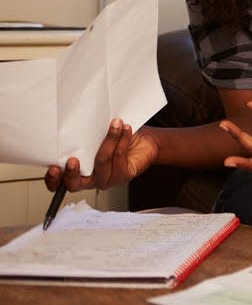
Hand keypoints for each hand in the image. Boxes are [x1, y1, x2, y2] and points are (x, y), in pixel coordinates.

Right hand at [44, 119, 158, 191]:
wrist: (145, 143)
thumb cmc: (118, 138)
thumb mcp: (97, 136)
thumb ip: (85, 135)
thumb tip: (75, 120)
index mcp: (78, 171)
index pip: (58, 183)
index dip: (53, 179)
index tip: (53, 168)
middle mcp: (90, 178)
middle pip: (74, 184)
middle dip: (71, 172)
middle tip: (72, 159)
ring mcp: (106, 179)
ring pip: (101, 162)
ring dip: (108, 140)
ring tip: (115, 124)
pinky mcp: (122, 176)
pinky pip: (119, 157)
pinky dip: (122, 140)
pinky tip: (126, 129)